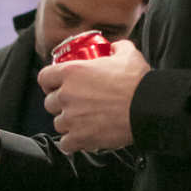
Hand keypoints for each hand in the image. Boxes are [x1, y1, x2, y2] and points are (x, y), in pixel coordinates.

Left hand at [40, 40, 148, 154]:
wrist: (147, 108)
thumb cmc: (137, 82)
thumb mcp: (127, 53)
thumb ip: (116, 47)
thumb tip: (114, 47)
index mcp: (72, 72)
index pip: (44, 78)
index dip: (49, 83)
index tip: (55, 86)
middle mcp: (67, 95)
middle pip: (50, 103)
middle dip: (60, 104)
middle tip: (75, 104)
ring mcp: (71, 118)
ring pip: (58, 123)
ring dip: (68, 123)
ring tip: (84, 121)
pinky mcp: (79, 137)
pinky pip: (65, 144)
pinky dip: (73, 143)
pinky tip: (83, 138)